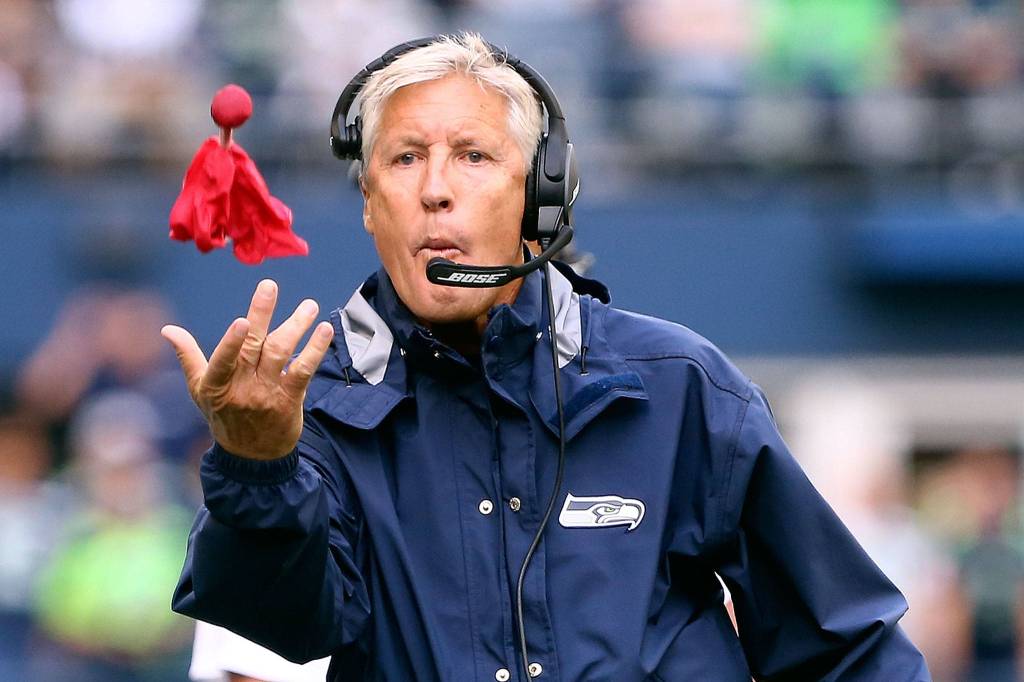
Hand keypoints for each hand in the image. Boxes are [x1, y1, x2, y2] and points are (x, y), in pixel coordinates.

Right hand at [161, 279, 333, 459]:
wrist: (252, 457)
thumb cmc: (223, 416)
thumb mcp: (200, 390)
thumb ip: (188, 356)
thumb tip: (167, 330)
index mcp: (216, 385)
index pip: (223, 362)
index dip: (231, 343)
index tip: (241, 321)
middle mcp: (242, 389)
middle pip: (253, 347)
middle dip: (261, 314)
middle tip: (269, 286)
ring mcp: (267, 394)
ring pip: (281, 354)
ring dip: (296, 327)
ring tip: (309, 306)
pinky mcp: (290, 399)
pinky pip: (303, 371)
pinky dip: (315, 350)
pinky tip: (324, 331)